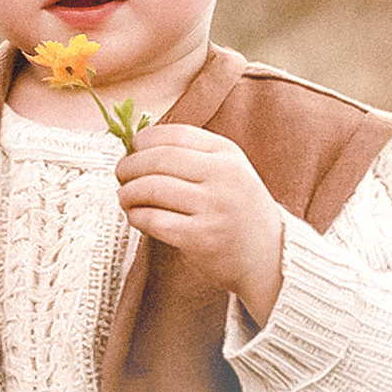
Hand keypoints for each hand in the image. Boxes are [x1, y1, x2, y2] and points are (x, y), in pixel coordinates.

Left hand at [115, 124, 284, 326]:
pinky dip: (137, 217)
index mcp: (228, 154)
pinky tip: (137, 217)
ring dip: (128, 193)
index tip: (132, 149)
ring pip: (151, 188)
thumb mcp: (229, 172)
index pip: (175, 134)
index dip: (144, 140)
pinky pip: (154, 220)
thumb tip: (138, 147)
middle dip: (129, 166)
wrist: (270, 257)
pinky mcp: (201, 238)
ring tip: (125, 197)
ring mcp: (213, 207)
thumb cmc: (240, 212)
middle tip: (121, 174)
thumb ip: (193, 156)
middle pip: (158, 159)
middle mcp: (223, 176)